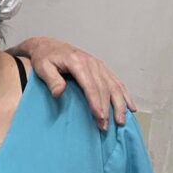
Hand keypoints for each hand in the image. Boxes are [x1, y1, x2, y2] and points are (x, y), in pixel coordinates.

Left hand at [18, 36, 134, 129]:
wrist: (48, 46)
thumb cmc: (44, 58)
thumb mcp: (42, 67)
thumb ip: (51, 80)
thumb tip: (59, 93)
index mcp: (78, 62)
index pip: (90, 86)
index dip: (96, 102)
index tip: (99, 117)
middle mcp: (92, 63)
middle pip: (104, 89)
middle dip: (107, 109)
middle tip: (105, 126)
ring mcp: (99, 65)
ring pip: (114, 86)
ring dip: (119, 104)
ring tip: (121, 121)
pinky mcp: (101, 68)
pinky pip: (117, 82)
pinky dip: (125, 95)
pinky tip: (131, 107)